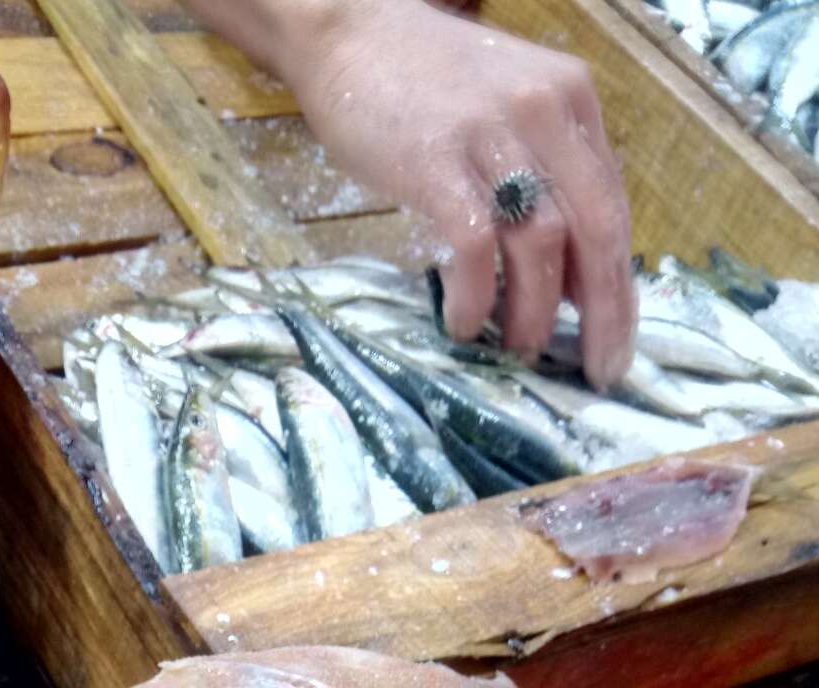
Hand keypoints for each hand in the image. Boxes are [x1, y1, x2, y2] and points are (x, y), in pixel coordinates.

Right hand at [189, 0, 636, 389]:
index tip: (616, 345)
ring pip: (541, 243)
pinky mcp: (435, 158)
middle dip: (601, 313)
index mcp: (571, 101)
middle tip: (593, 372)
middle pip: (595, 229)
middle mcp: (543, 111)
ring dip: (533, 313)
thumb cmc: (422, 85)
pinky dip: (476, 296)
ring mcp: (490, 132)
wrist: (348, 30)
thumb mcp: (507, 110)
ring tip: (516, 349)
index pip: (613, 207)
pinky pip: (475, 245)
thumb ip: (544, 175)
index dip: (620, 287)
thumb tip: (566, 278)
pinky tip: (464, 323)